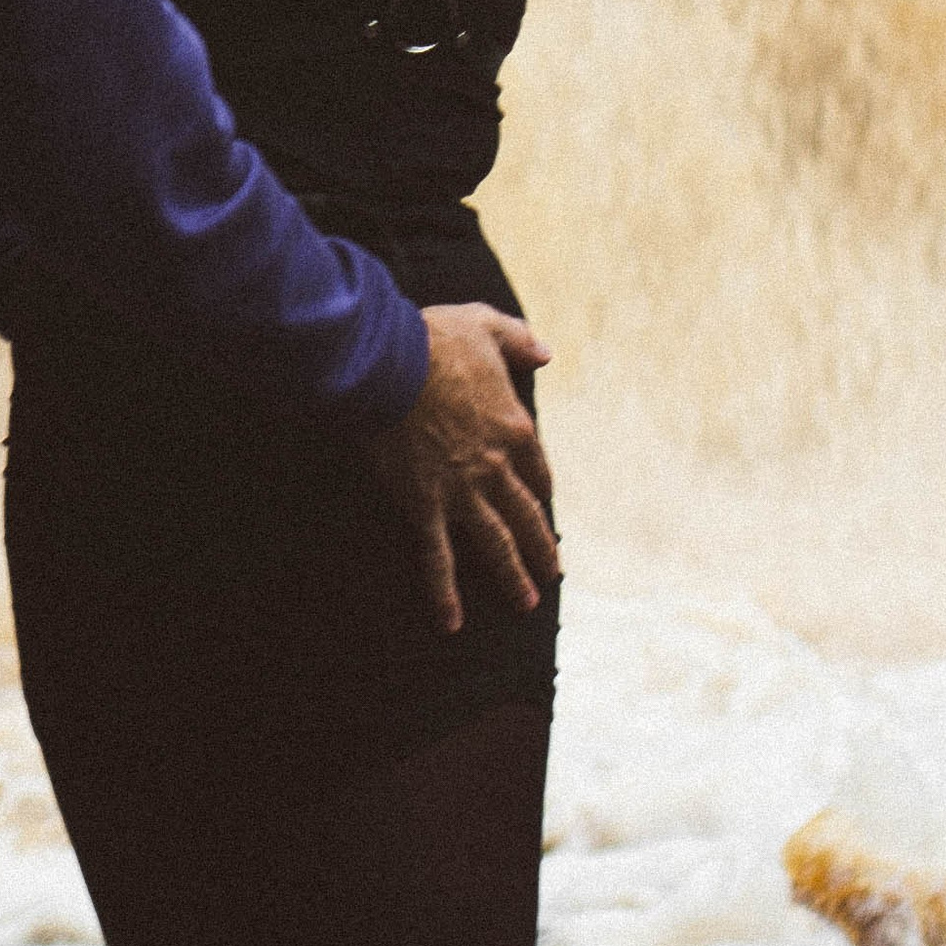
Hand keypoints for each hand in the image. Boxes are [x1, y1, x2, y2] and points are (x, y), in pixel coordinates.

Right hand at [363, 305, 555, 638]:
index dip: (541, 487)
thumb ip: (519, 339)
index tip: (545, 503)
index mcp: (513, 426)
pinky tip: (452, 621)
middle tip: (553, 572)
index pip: (536, 466)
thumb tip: (546, 353)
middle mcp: (496, 466)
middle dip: (541, 546)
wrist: (392, 361)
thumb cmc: (435, 338)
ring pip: (496, 542)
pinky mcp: (427, 505)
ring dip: (513, 575)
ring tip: (527, 603)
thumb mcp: (485, 324)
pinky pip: (439, 557)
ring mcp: (463, 490)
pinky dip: (445, 592)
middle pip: (527, 514)